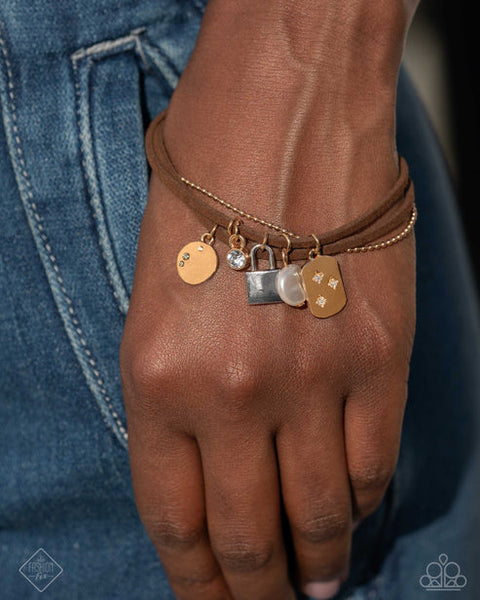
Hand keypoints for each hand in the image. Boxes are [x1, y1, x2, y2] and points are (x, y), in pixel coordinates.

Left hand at [120, 2, 416, 597]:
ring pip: (319, 512)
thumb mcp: (150, 301)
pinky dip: (362, 499)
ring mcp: (313, 381)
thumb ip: (173, 396)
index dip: (195, 582)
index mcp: (157, 381)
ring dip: (320, 558)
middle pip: (247, 535)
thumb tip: (206, 464)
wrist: (282, 118)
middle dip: (257, 589)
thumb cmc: (203, 194)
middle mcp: (233, 396)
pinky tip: (353, 512)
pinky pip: (373, 461)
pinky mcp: (379, 358)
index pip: (174, 520)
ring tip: (321, 583)